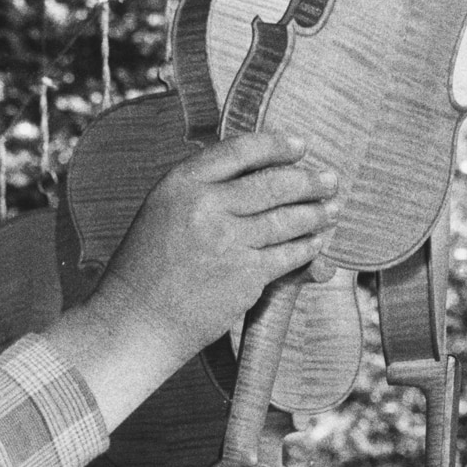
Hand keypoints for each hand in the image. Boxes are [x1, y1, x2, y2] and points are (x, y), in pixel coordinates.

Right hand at [95, 132, 338, 366]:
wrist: (135, 321)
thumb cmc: (144, 269)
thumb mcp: (162, 211)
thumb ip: (201, 192)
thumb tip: (254, 176)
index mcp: (180, 183)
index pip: (240, 151)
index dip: (276, 145)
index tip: (300, 145)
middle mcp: (206, 206)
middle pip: (273, 184)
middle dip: (309, 181)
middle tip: (330, 180)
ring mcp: (228, 240)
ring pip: (287, 219)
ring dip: (316, 213)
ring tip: (332, 209)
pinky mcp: (245, 275)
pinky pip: (288, 254)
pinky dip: (308, 247)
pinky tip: (317, 242)